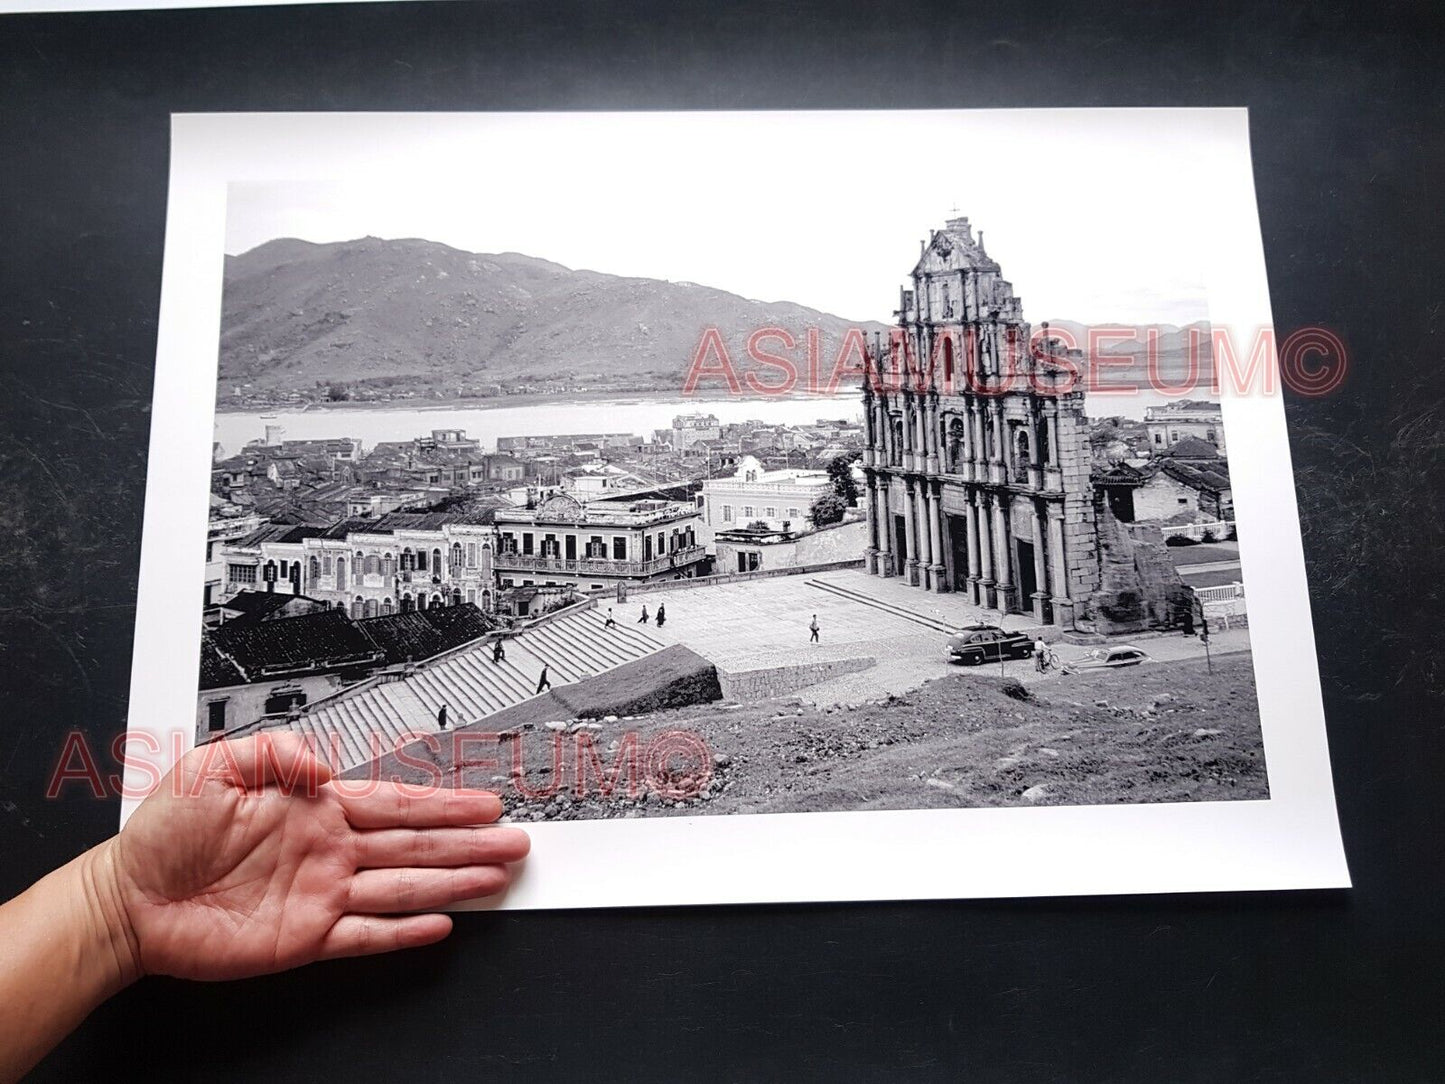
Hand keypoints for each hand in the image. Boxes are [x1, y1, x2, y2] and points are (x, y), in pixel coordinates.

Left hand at [94, 732, 528, 981]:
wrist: (129, 899)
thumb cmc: (163, 833)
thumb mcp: (212, 766)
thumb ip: (273, 753)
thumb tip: (325, 763)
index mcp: (314, 809)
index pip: (395, 802)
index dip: (442, 803)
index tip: (482, 802)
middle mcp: (328, 851)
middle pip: (414, 845)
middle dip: (467, 841)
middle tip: (513, 840)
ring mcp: (322, 895)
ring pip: (403, 888)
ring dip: (452, 883)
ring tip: (495, 877)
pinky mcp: (306, 938)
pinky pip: (367, 936)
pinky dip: (404, 933)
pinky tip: (441, 925)